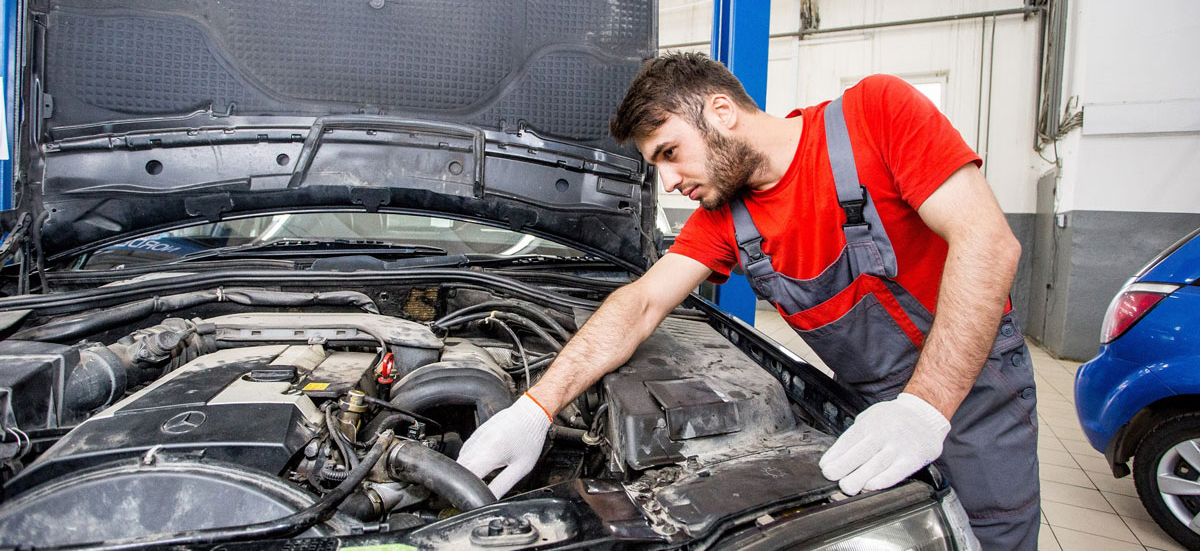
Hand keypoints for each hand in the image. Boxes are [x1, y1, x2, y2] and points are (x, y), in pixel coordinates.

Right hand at [455, 393, 552, 496]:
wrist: (531, 412)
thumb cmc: (530, 437)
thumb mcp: (521, 467)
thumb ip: (502, 485)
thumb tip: (490, 499)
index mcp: (491, 452)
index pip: (468, 475)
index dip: (466, 488)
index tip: (468, 497)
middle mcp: (480, 442)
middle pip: (461, 468)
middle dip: (463, 482)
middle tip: (470, 492)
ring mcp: (476, 436)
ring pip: (461, 459)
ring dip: (464, 471)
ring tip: (473, 481)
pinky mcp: (476, 433)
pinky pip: (465, 450)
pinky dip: (467, 460)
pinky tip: (476, 466)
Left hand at [818, 393, 949, 494]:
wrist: (926, 413)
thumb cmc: (894, 418)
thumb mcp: (872, 416)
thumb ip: (858, 433)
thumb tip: (838, 454)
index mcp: (871, 422)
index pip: (850, 439)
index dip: (836, 453)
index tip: (825, 466)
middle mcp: (884, 433)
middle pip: (862, 451)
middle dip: (844, 465)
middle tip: (831, 476)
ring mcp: (899, 446)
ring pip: (878, 463)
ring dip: (860, 476)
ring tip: (847, 486)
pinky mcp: (914, 458)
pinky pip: (898, 471)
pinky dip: (884, 480)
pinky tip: (871, 486)